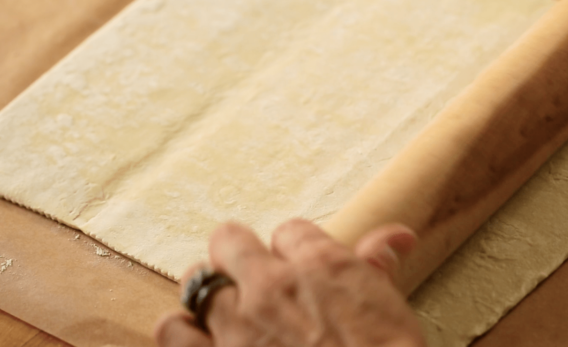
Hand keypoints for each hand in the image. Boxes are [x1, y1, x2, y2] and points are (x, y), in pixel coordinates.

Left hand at [155, 219, 425, 346]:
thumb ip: (378, 269)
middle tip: (252, 279)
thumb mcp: (393, 314)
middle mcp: (272, 287)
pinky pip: (173, 331)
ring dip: (210, 293)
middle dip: (239, 255)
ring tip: (224, 311)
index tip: (298, 268)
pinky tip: (198, 336)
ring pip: (197, 281)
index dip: (293, 250)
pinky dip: (182, 331)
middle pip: (230, 240)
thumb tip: (394, 238)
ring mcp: (237, 326)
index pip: (290, 231)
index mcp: (321, 267)